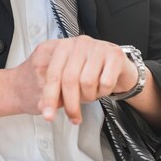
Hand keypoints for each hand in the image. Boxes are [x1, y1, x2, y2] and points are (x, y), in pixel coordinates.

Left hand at [11, 36, 137, 123]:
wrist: (116, 65)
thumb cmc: (88, 70)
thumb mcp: (65, 81)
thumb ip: (53, 93)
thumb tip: (43, 107)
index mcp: (61, 47)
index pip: (52, 74)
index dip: (49, 97)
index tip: (48, 115)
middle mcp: (78, 44)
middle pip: (69, 80)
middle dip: (71, 104)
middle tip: (73, 116)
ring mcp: (97, 47)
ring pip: (88, 82)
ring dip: (89, 96)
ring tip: (91, 93)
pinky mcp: (114, 54)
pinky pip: (106, 82)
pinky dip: (104, 91)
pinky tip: (103, 87)